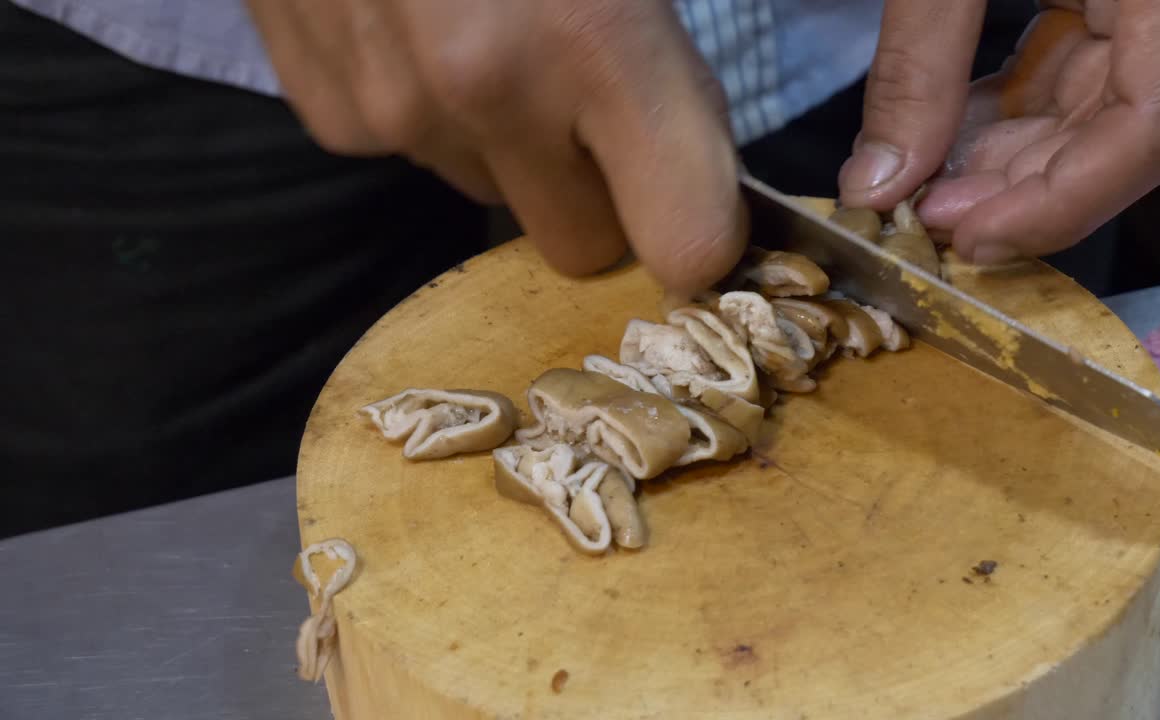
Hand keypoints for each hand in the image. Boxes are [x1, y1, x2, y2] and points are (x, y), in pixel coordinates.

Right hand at [244, 0, 746, 292]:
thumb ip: (667, 60)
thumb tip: (694, 166)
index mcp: (592, 41)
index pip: (685, 243)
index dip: (701, 231)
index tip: (701, 200)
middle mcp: (485, 96)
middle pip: (582, 247)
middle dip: (601, 195)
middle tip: (594, 104)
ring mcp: (392, 111)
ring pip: (491, 195)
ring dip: (509, 145)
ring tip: (489, 29)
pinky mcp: (326, 110)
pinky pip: (413, 154)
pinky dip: (430, 110)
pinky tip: (416, 23)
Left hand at [838, 1, 1159, 263]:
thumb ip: (919, 58)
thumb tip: (876, 184)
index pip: (1154, 131)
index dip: (1058, 205)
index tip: (965, 238)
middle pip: (1117, 139)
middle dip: (1013, 195)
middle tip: (921, 222)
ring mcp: (1148, 5)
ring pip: (1088, 116)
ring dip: (998, 165)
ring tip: (918, 189)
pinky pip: (1065, 74)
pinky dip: (999, 117)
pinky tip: (938, 139)